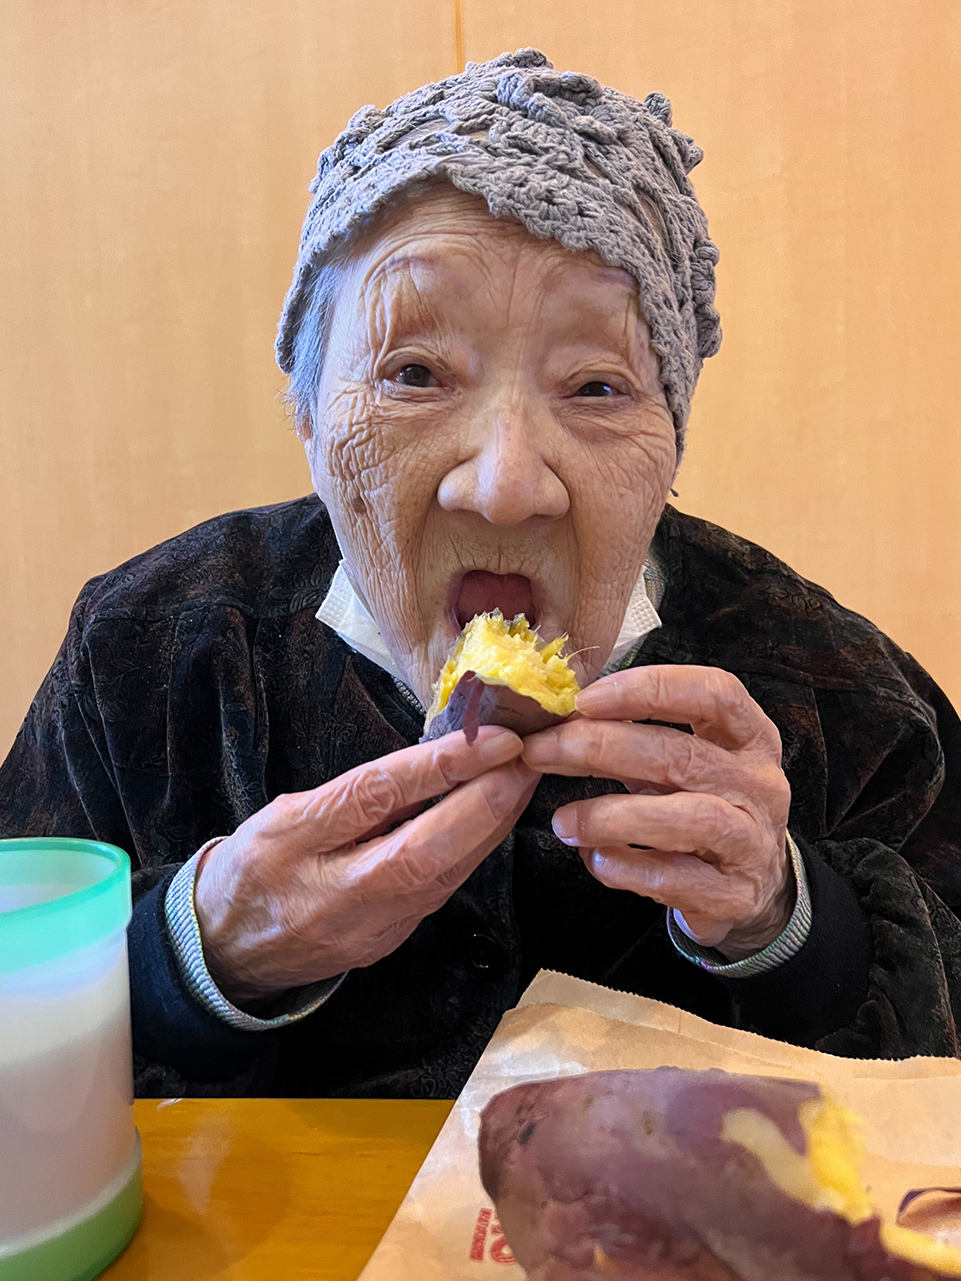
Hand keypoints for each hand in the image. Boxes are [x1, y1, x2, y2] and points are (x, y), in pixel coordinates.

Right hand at [194, 727, 536, 1002]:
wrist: (225, 952)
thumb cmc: (255, 866)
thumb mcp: (284, 814)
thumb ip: (353, 795)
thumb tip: (433, 763)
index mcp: (293, 842)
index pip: (375, 798)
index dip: (438, 766)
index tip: (492, 737)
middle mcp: (333, 892)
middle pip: (422, 853)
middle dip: (484, 806)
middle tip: (527, 761)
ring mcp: (365, 928)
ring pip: (442, 879)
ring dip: (491, 828)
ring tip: (523, 782)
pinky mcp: (388, 944)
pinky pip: (438, 894)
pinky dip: (472, 854)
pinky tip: (495, 823)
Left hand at [521, 666, 793, 958]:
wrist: (754, 888)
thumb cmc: (702, 805)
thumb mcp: (682, 762)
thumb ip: (634, 736)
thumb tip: (558, 720)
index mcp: (751, 737)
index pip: (715, 693)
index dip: (650, 688)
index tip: (585, 700)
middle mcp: (761, 785)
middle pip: (682, 755)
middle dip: (601, 748)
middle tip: (542, 751)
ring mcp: (752, 843)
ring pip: (689, 819)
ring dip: (613, 816)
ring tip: (563, 821)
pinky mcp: (733, 896)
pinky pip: (676, 879)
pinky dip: (627, 868)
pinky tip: (594, 859)